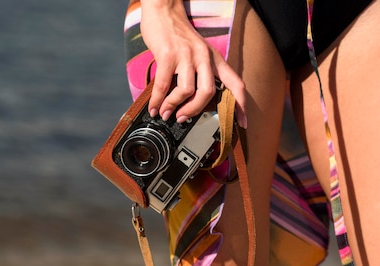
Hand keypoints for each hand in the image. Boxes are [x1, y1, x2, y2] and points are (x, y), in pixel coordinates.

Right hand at [140, 0, 246, 127]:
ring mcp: (186, 56)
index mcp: (214, 59)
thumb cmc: (177, 35)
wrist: (164, 11)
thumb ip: (198, 72)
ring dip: (173, 106)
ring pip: (187, 91)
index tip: (242, 123)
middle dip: (194, 110)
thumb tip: (190, 100)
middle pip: (208, 93)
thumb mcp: (197, 52)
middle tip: (183, 118)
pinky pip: (163, 85)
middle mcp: (204, 57)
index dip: (241, 105)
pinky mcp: (168, 56)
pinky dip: (157, 101)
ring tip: (165, 112)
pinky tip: (154, 107)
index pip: (236, 84)